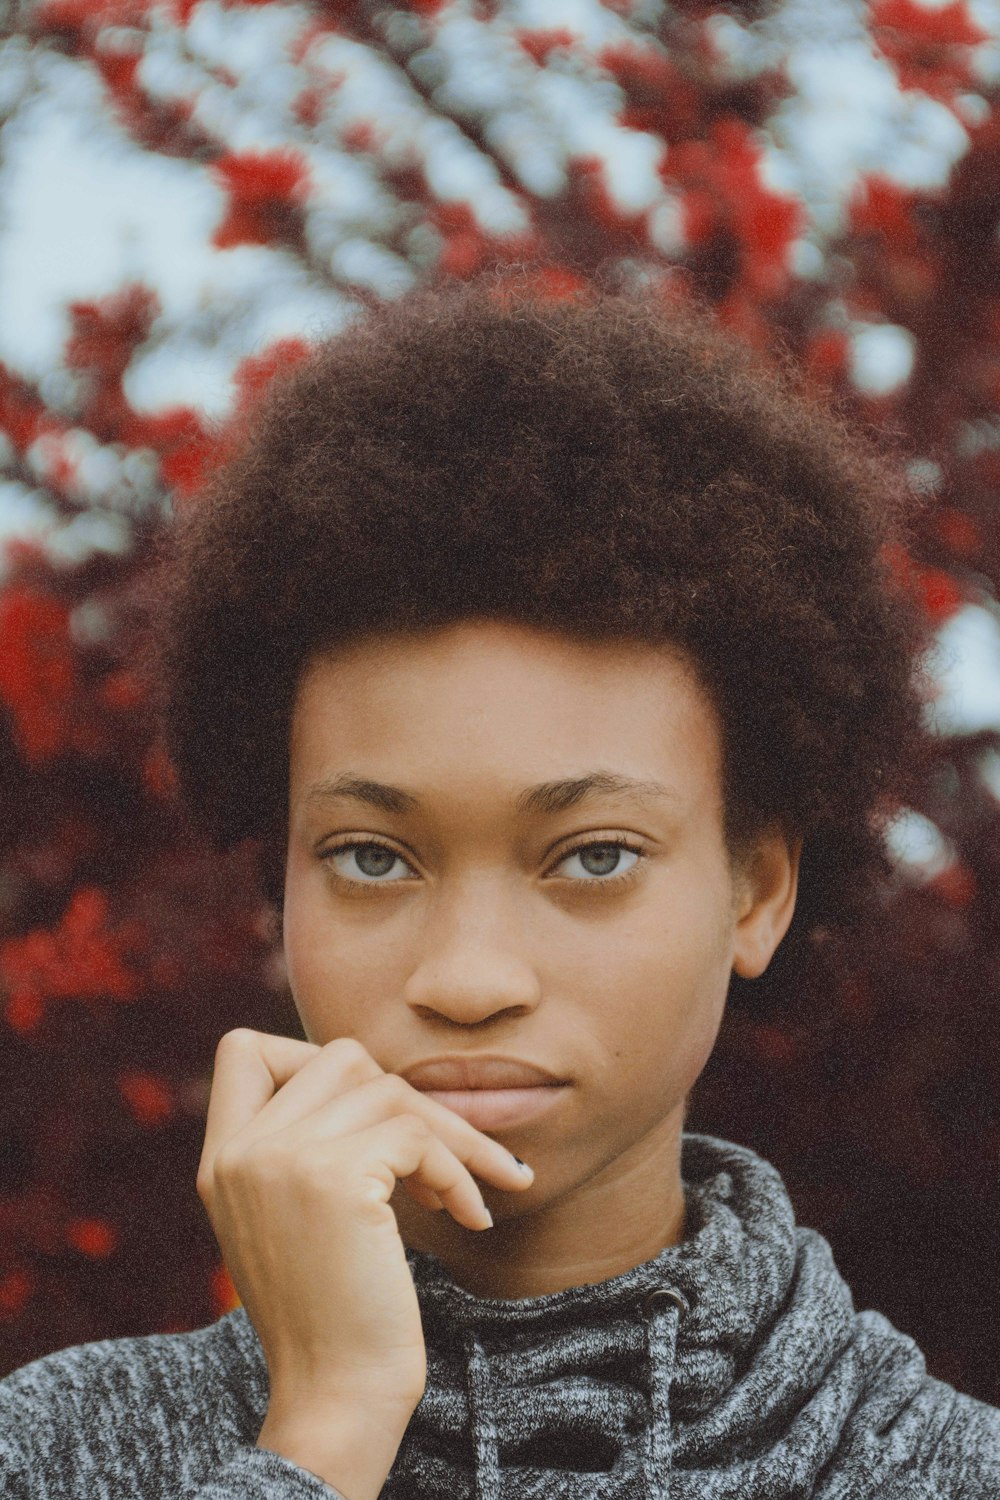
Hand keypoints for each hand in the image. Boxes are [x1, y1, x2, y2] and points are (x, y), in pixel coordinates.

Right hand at [196, 1029, 533, 1417]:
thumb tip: (376, 1077)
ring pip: (389, 1090)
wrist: (337, 1395)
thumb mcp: (290, 1216)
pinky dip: (460, 1170)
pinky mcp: (334, 1178)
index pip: (244, 1049)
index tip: (364, 1115)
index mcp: (221, 1159)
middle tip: (441, 1157)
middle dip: (406, 1100)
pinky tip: (471, 1215)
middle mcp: (241, 1151)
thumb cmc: (333, 1312)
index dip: (309, 1058)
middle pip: (339, 1057)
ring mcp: (282, 1159)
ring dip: (448, 1136)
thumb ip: (302, 1146)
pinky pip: (417, 1134)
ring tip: (466, 1191)